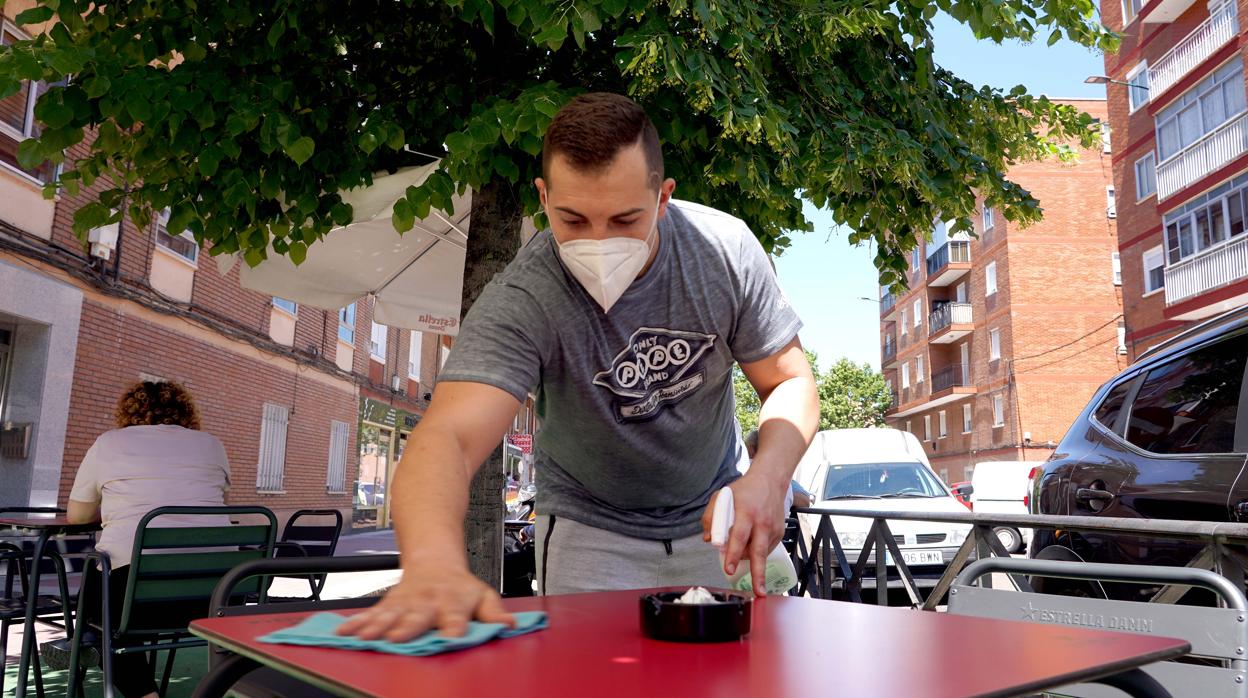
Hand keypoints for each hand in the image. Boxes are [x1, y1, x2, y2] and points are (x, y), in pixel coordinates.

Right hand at [337, 562, 513, 640]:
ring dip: (377, 625)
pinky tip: (343, 631)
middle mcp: (427, 602)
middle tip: (397, 638)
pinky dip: (356, 623)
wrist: (433, 558)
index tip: (453, 637)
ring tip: (366, 636)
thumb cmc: (459, 585)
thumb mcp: (483, 595)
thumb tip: (509, 626)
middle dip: (407, 627)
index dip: (455, 628)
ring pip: (390, 614)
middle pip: (417, 616)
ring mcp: (405, 602)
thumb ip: (494, 612)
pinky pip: (370, 614)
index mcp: (453, 602)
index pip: (456, 617)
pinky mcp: (388, 604)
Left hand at [700, 472, 786, 596]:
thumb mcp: (721, 497)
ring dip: (750, 560)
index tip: (728, 569)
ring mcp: (773, 528)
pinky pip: (767, 549)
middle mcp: (762, 522)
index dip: (733, 554)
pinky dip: (756, 551)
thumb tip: (709, 539)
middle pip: (759, 552)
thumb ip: (711, 517)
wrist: (770, 480)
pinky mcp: (780, 532)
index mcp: (746, 512)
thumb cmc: (743, 490)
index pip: (739, 537)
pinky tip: (751, 542)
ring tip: (741, 555)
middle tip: (757, 592)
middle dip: (758, 574)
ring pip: (762, 553)